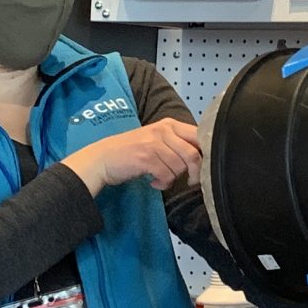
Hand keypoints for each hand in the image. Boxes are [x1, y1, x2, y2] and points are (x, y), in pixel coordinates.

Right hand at [63, 119, 201, 194]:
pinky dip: (164, 183)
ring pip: (180, 167)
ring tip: (162, 178)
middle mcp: (163, 130)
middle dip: (195, 173)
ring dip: (174, 178)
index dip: (205, 154)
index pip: (199, 136)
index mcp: (170, 124)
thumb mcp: (157, 140)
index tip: (202, 168)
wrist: (102, 158)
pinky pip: (166, 175)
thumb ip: (178, 144)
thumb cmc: (132, 151)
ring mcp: (153, 143)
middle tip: (190, 181)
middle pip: (193, 154)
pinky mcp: (145, 157)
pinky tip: (155, 182)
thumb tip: (204, 158)